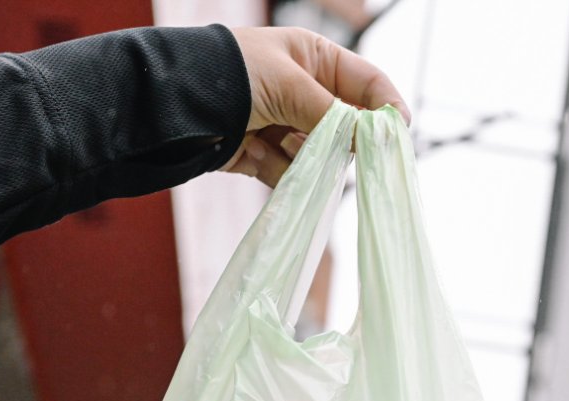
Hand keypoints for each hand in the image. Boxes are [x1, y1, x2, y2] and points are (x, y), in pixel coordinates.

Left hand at [224, 27, 409, 186]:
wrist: (170, 103)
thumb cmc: (231, 74)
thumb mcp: (289, 85)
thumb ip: (334, 115)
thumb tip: (370, 139)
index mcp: (313, 59)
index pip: (367, 83)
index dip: (386, 107)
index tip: (398, 134)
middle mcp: (302, 91)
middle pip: (346, 126)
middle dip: (341, 141)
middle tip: (334, 149)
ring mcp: (282, 124)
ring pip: (319, 155)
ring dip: (304, 158)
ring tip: (278, 144)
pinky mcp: (262, 154)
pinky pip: (289, 174)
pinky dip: (277, 171)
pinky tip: (253, 153)